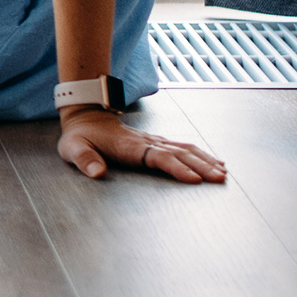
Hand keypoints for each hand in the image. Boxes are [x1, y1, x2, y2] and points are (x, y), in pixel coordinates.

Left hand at [57, 109, 226, 183]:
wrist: (86, 116)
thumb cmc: (80, 137)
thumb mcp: (73, 149)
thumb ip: (85, 160)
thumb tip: (97, 172)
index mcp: (129, 147)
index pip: (158, 157)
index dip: (176, 168)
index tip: (194, 179)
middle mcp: (146, 142)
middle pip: (178, 153)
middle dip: (200, 166)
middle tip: (220, 179)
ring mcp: (153, 140)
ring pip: (184, 149)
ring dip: (204, 160)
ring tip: (223, 173)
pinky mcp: (156, 142)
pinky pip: (182, 147)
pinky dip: (201, 154)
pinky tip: (214, 162)